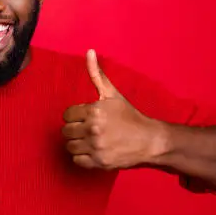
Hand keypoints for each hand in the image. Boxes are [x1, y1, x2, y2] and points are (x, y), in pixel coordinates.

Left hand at [62, 49, 164, 169]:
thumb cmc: (129, 116)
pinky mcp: (99, 162)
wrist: (149, 140)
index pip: (67, 115)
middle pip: (66, 131)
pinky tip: (92, 150)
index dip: (75, 116)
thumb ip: (96, 74)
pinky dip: (82, 157)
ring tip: (89, 140)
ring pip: (69, 146)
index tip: (85, 117)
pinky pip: (77, 160)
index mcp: (95, 110)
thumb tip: (89, 51)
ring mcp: (96, 147)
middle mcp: (93, 129)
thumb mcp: (112, 94)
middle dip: (75, 129)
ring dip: (77, 144)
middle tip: (87, 129)